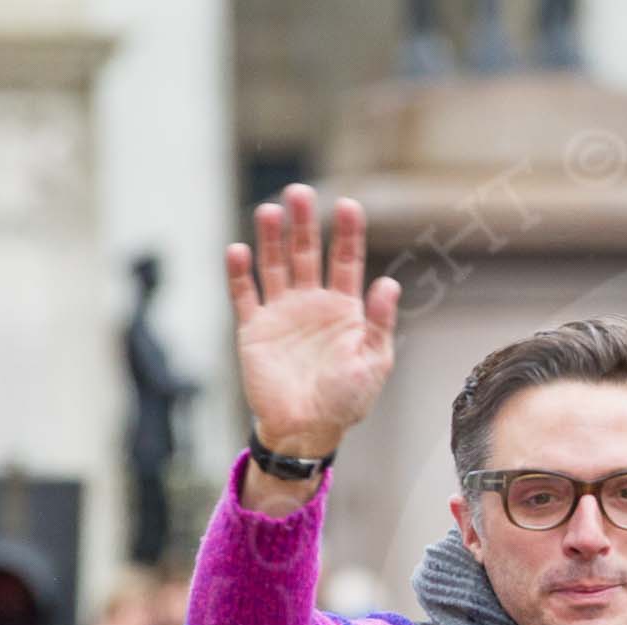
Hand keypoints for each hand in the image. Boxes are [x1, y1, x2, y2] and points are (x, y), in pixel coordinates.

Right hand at [226, 184, 400, 457]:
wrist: (307, 430)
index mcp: (345, 309)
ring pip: (275, 265)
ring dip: (271, 238)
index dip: (347, 233)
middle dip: (303, 223)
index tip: (348, 205)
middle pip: (306, 253)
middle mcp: (312, 303)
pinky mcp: (254, 328)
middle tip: (298, 192)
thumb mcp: (373, 361)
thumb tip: (389, 283)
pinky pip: (245, 295)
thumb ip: (378, 321)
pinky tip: (238, 249)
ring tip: (269, 210)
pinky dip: (240, 273)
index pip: (346, 260)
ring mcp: (282, 313)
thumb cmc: (347, 400)